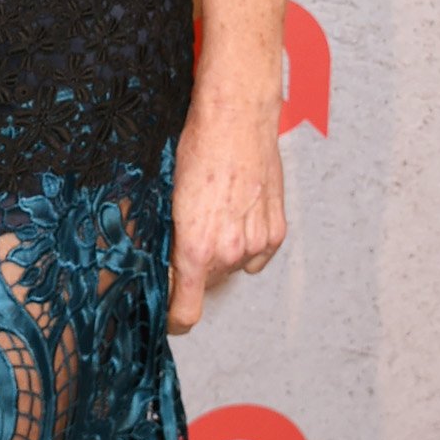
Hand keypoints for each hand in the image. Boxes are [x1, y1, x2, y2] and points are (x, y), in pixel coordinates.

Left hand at [168, 96, 286, 333]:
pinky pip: (257, 255)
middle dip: (195, 268)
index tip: (169, 318)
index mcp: (194, 249)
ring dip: (223, 253)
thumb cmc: (198, 150)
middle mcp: (228, 252)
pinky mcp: (276, 231)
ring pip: (233, 267)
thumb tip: (163, 266)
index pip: (186, 311)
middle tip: (190, 233)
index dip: (175, 319)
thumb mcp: (168, 199)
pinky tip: (238, 216)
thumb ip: (169, 241)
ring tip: (216, 214)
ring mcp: (256, 242)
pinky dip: (248, 243)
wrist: (237, 120)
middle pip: (206, 283)